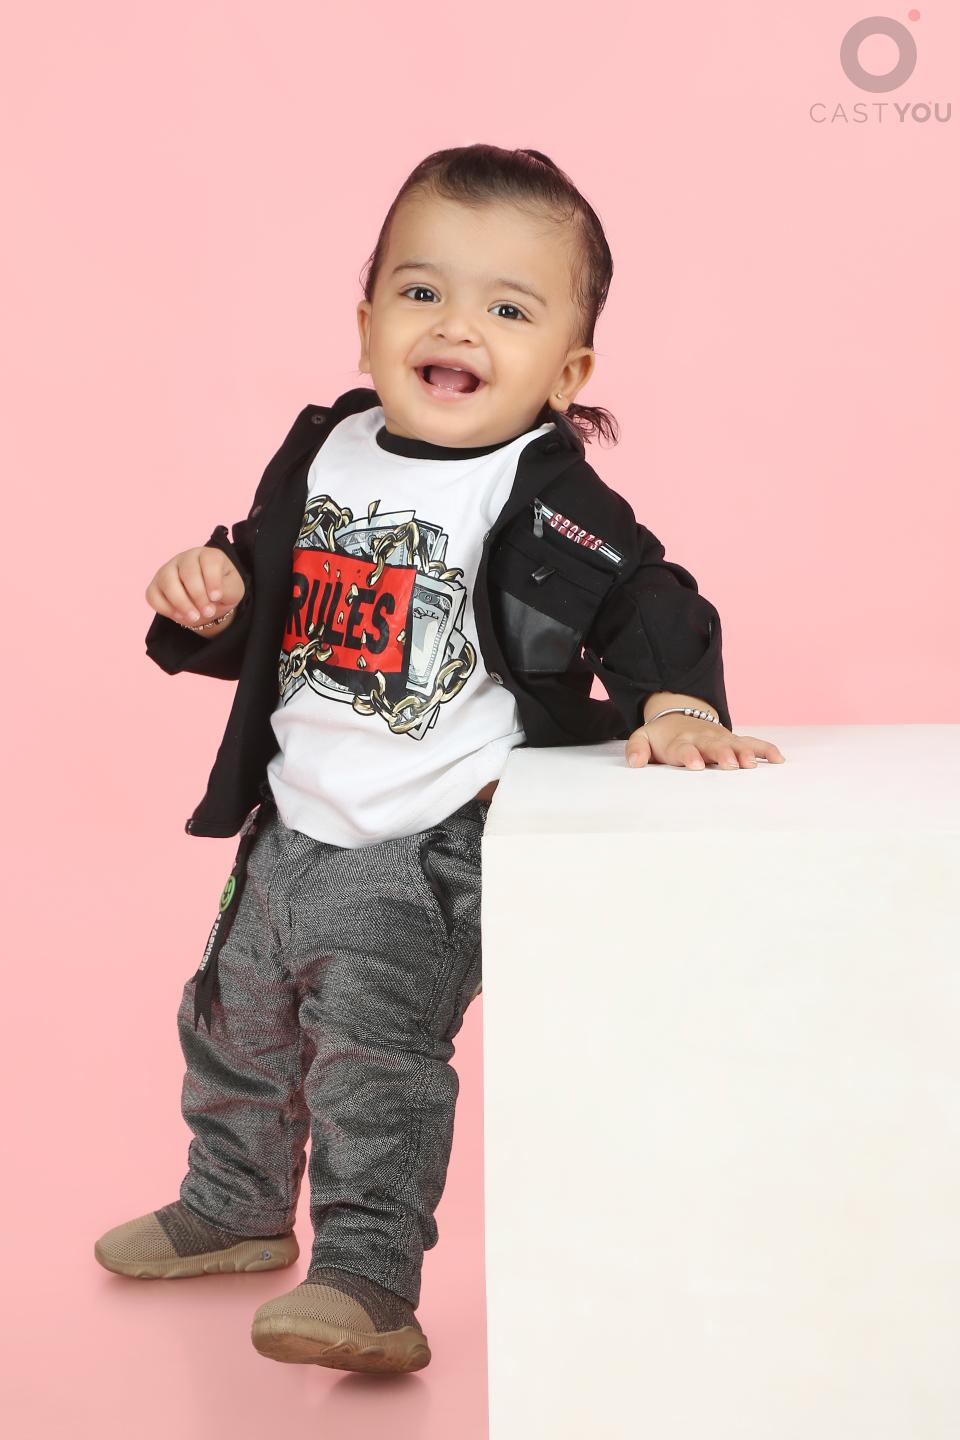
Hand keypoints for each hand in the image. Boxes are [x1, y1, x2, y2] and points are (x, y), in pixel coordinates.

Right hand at [145, 546, 245, 627]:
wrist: (208, 604)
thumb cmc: (222, 591)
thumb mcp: (233, 591)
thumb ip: (227, 589)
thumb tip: (213, 595)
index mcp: (207, 555)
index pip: (209, 560)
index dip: (213, 580)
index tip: (216, 597)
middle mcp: (185, 558)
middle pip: (188, 572)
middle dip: (198, 596)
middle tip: (208, 612)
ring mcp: (167, 570)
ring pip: (168, 582)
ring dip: (181, 603)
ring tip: (194, 617)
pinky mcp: (155, 586)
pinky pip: (153, 596)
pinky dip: (166, 609)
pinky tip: (180, 616)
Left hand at [624, 714, 785, 770]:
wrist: (678, 716)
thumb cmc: (661, 737)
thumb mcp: (642, 738)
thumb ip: (636, 749)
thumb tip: (634, 764)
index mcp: (680, 742)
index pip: (684, 749)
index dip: (689, 756)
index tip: (696, 765)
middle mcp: (703, 739)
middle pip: (713, 746)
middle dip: (722, 754)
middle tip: (730, 764)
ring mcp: (721, 739)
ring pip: (735, 744)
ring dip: (744, 753)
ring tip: (752, 764)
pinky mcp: (735, 740)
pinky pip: (753, 743)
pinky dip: (766, 749)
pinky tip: (778, 760)